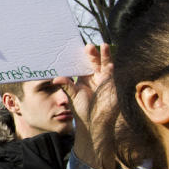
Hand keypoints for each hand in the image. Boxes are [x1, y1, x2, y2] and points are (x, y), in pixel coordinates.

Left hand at [53, 43, 113, 168]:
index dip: (82, 56)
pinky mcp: (112, 86)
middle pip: (94, 61)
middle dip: (92, 54)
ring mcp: (105, 80)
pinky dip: (111, 69)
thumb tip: (55, 78)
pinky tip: (110, 64)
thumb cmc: (82, 110)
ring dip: (105, 56)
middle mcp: (95, 77)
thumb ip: (66, 86)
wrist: (94, 122)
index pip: (83, 63)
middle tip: (88, 46)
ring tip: (104, 46)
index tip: (78, 47)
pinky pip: (112, 75)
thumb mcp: (72, 96)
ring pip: (105, 64)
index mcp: (84, 78)